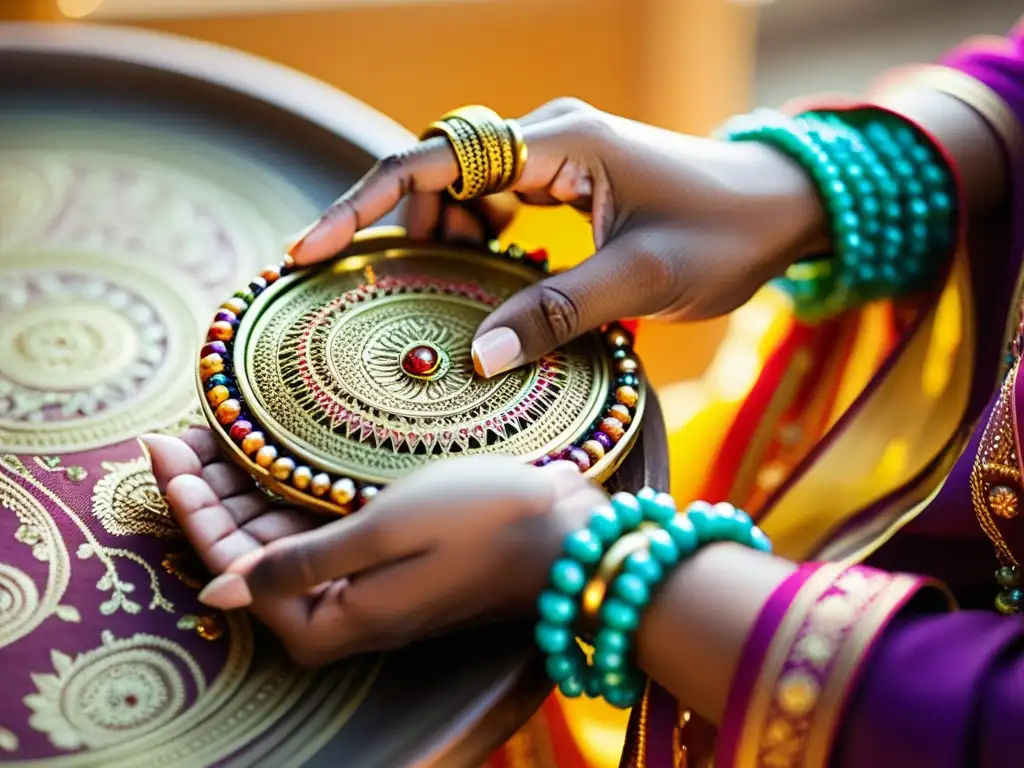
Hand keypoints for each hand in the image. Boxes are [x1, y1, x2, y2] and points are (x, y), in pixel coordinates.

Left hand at [147, 430, 605, 666]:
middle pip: (250, 554)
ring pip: (281, 539)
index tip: (164, 447)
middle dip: (209, 495)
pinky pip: (317, 531)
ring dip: (243, 490)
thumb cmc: (483, 523)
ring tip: (210, 435)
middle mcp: (343, 610)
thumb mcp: (386, 531)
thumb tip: (220, 591)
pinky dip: (286, 493)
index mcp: (333, 617)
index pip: (233, 566)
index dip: (191, 509)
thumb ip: (303, 563)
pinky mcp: (388, 562)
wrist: (567, 533)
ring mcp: (366, 586)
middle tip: (177, 434)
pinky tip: (270, 455)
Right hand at [287, 98, 827, 376]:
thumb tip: (473, 358)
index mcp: (560, 141)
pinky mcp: (569, 185)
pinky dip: (481, 247)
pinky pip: (500, 210)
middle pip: (439, 174)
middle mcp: (549, 138)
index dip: (367, 201)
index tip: (314, 247)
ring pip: (466, 193)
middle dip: (405, 230)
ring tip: (447, 296)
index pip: (436, 159)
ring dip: (446, 244)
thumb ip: (554, 313)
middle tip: (391, 294)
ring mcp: (557, 160)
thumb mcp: (639, 279)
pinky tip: (489, 287)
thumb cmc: (725, 232)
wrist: (785, 210)